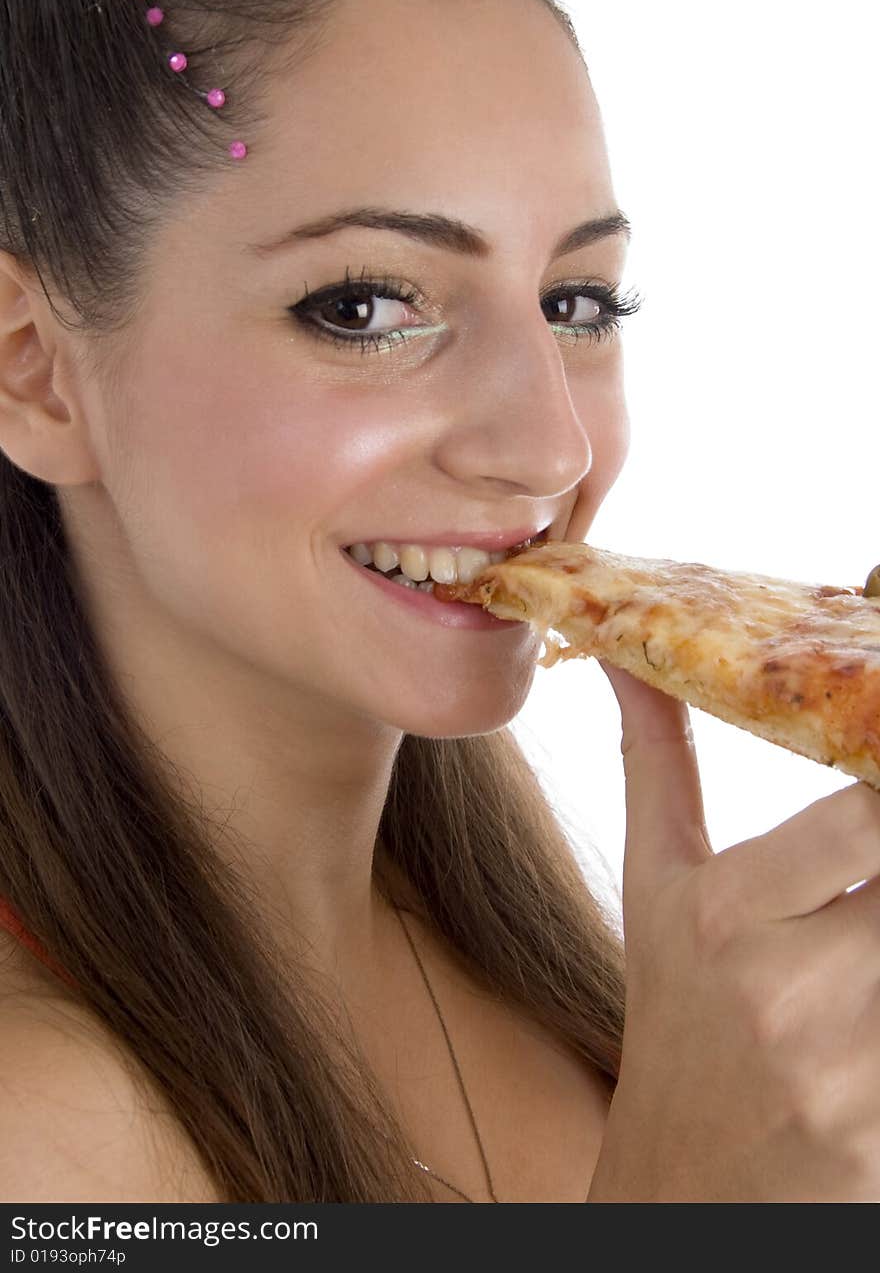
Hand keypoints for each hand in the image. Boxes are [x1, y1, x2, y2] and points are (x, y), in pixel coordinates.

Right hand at [587, 660, 879, 1201]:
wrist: (685, 1181)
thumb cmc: (675, 1013)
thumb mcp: (656, 889)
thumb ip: (658, 763)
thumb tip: (629, 658)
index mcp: (729, 913)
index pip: (865, 817)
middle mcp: (789, 991)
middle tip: (877, 868)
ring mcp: (847, 1070)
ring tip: (869, 922)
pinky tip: (873, 994)